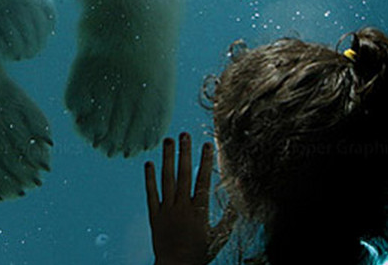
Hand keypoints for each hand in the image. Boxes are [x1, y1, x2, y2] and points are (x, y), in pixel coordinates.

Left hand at [144, 133, 235, 264]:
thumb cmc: (200, 253)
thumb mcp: (219, 237)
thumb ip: (229, 217)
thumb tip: (238, 197)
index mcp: (199, 212)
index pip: (203, 181)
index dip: (205, 162)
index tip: (207, 144)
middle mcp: (182, 207)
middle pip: (184, 175)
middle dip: (184, 153)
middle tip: (184, 134)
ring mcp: (167, 210)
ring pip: (167, 180)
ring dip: (167, 159)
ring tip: (167, 140)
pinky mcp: (154, 215)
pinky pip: (151, 194)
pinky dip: (149, 178)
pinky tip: (148, 163)